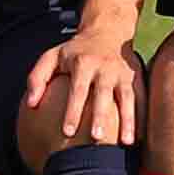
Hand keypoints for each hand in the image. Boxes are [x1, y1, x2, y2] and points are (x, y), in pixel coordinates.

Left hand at [27, 21, 140, 147]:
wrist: (107, 32)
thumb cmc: (74, 51)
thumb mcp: (52, 56)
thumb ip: (37, 78)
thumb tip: (31, 104)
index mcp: (84, 63)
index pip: (78, 89)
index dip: (73, 110)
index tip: (68, 132)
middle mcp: (105, 67)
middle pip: (103, 94)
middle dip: (101, 116)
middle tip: (97, 138)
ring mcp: (123, 73)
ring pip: (127, 97)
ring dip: (128, 119)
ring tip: (126, 142)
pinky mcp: (136, 78)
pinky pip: (142, 98)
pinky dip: (143, 117)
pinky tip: (141, 137)